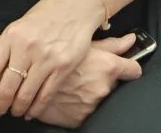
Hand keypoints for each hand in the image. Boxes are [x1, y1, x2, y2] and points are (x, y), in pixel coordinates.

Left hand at [0, 0, 108, 118]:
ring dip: (17, 109)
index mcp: (11, 36)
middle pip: (6, 88)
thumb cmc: (45, 15)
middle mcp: (27, 47)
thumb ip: (8, 48)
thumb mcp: (20, 26)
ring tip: (15, 112)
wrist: (77, 3)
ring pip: (25, 95)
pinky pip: (46, 95)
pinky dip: (36, 108)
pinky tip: (31, 112)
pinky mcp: (63, 66)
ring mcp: (46, 57)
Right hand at [26, 37, 141, 129]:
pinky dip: (76, 106)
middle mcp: (103, 88)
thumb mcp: (84, 44)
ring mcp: (91, 106)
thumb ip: (112, 45)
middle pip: (112, 84)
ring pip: (97, 99)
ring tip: (71, 85)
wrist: (26, 78)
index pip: (133, 70)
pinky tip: (66, 97)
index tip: (126, 68)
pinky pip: (83, 113)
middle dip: (100, 80)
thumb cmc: (57, 53)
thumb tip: (133, 40)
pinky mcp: (78, 119)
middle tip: (83, 73)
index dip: (129, 68)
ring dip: (88, 93)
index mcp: (108, 67)